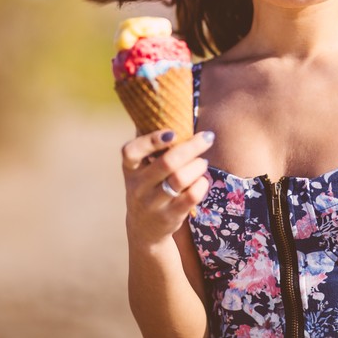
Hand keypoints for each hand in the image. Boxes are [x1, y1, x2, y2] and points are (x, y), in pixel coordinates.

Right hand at [121, 130, 213, 245]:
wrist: (144, 229)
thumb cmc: (149, 187)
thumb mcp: (141, 170)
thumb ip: (151, 146)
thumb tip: (166, 108)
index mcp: (130, 170)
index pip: (131, 152)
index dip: (151, 140)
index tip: (172, 132)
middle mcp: (138, 187)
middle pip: (167, 163)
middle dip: (191, 147)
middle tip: (207, 137)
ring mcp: (153, 204)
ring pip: (180, 179)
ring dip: (197, 166)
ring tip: (203, 161)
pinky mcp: (169, 217)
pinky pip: (190, 197)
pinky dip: (201, 184)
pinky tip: (203, 179)